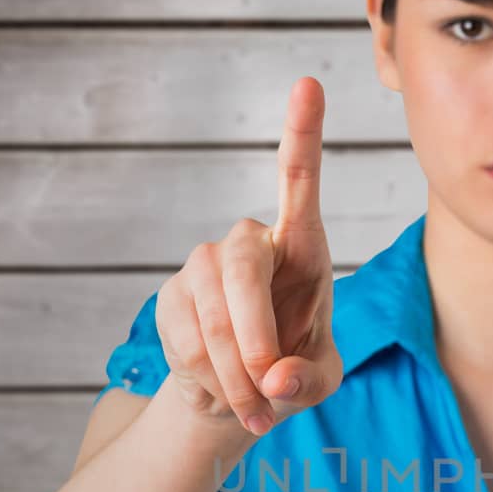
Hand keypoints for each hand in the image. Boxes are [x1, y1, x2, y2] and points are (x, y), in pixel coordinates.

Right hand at [155, 76, 342, 436]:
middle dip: (254, 336)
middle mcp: (251, 242)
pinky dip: (208, 379)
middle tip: (268, 387)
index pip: (300, 182)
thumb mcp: (319, 383)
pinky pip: (184, 338)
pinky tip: (224, 393)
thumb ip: (308, 380)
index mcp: (303, 246)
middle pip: (241, 269)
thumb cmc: (293, 373)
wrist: (238, 395)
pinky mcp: (172, 296)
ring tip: (253, 407)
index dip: (301, 134)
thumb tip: (275, 377)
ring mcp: (204, 266)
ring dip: (233, 372)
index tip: (307, 84)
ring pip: (210, 314)